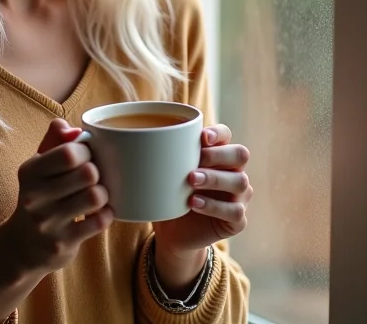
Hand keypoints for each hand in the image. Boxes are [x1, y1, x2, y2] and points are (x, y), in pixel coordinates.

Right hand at [0, 119, 113, 321]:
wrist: (21, 246)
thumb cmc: (38, 195)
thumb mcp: (39, 165)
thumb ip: (55, 139)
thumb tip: (76, 130)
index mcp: (30, 171)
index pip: (70, 152)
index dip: (86, 151)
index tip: (85, 157)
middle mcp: (34, 196)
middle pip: (87, 173)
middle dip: (97, 172)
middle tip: (92, 177)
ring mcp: (47, 223)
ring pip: (95, 197)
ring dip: (102, 194)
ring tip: (96, 195)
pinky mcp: (62, 244)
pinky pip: (99, 222)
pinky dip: (106, 215)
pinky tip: (98, 213)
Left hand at [151, 124, 251, 291]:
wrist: (172, 232)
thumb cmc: (169, 193)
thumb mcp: (164, 172)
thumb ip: (158, 154)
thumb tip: (125, 136)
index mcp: (217, 155)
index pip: (226, 134)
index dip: (218, 133)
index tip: (201, 137)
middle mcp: (233, 172)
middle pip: (240, 154)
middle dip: (219, 155)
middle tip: (196, 160)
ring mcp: (238, 197)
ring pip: (241, 181)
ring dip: (215, 179)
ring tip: (191, 180)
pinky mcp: (237, 220)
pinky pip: (236, 211)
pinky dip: (214, 206)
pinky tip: (194, 203)